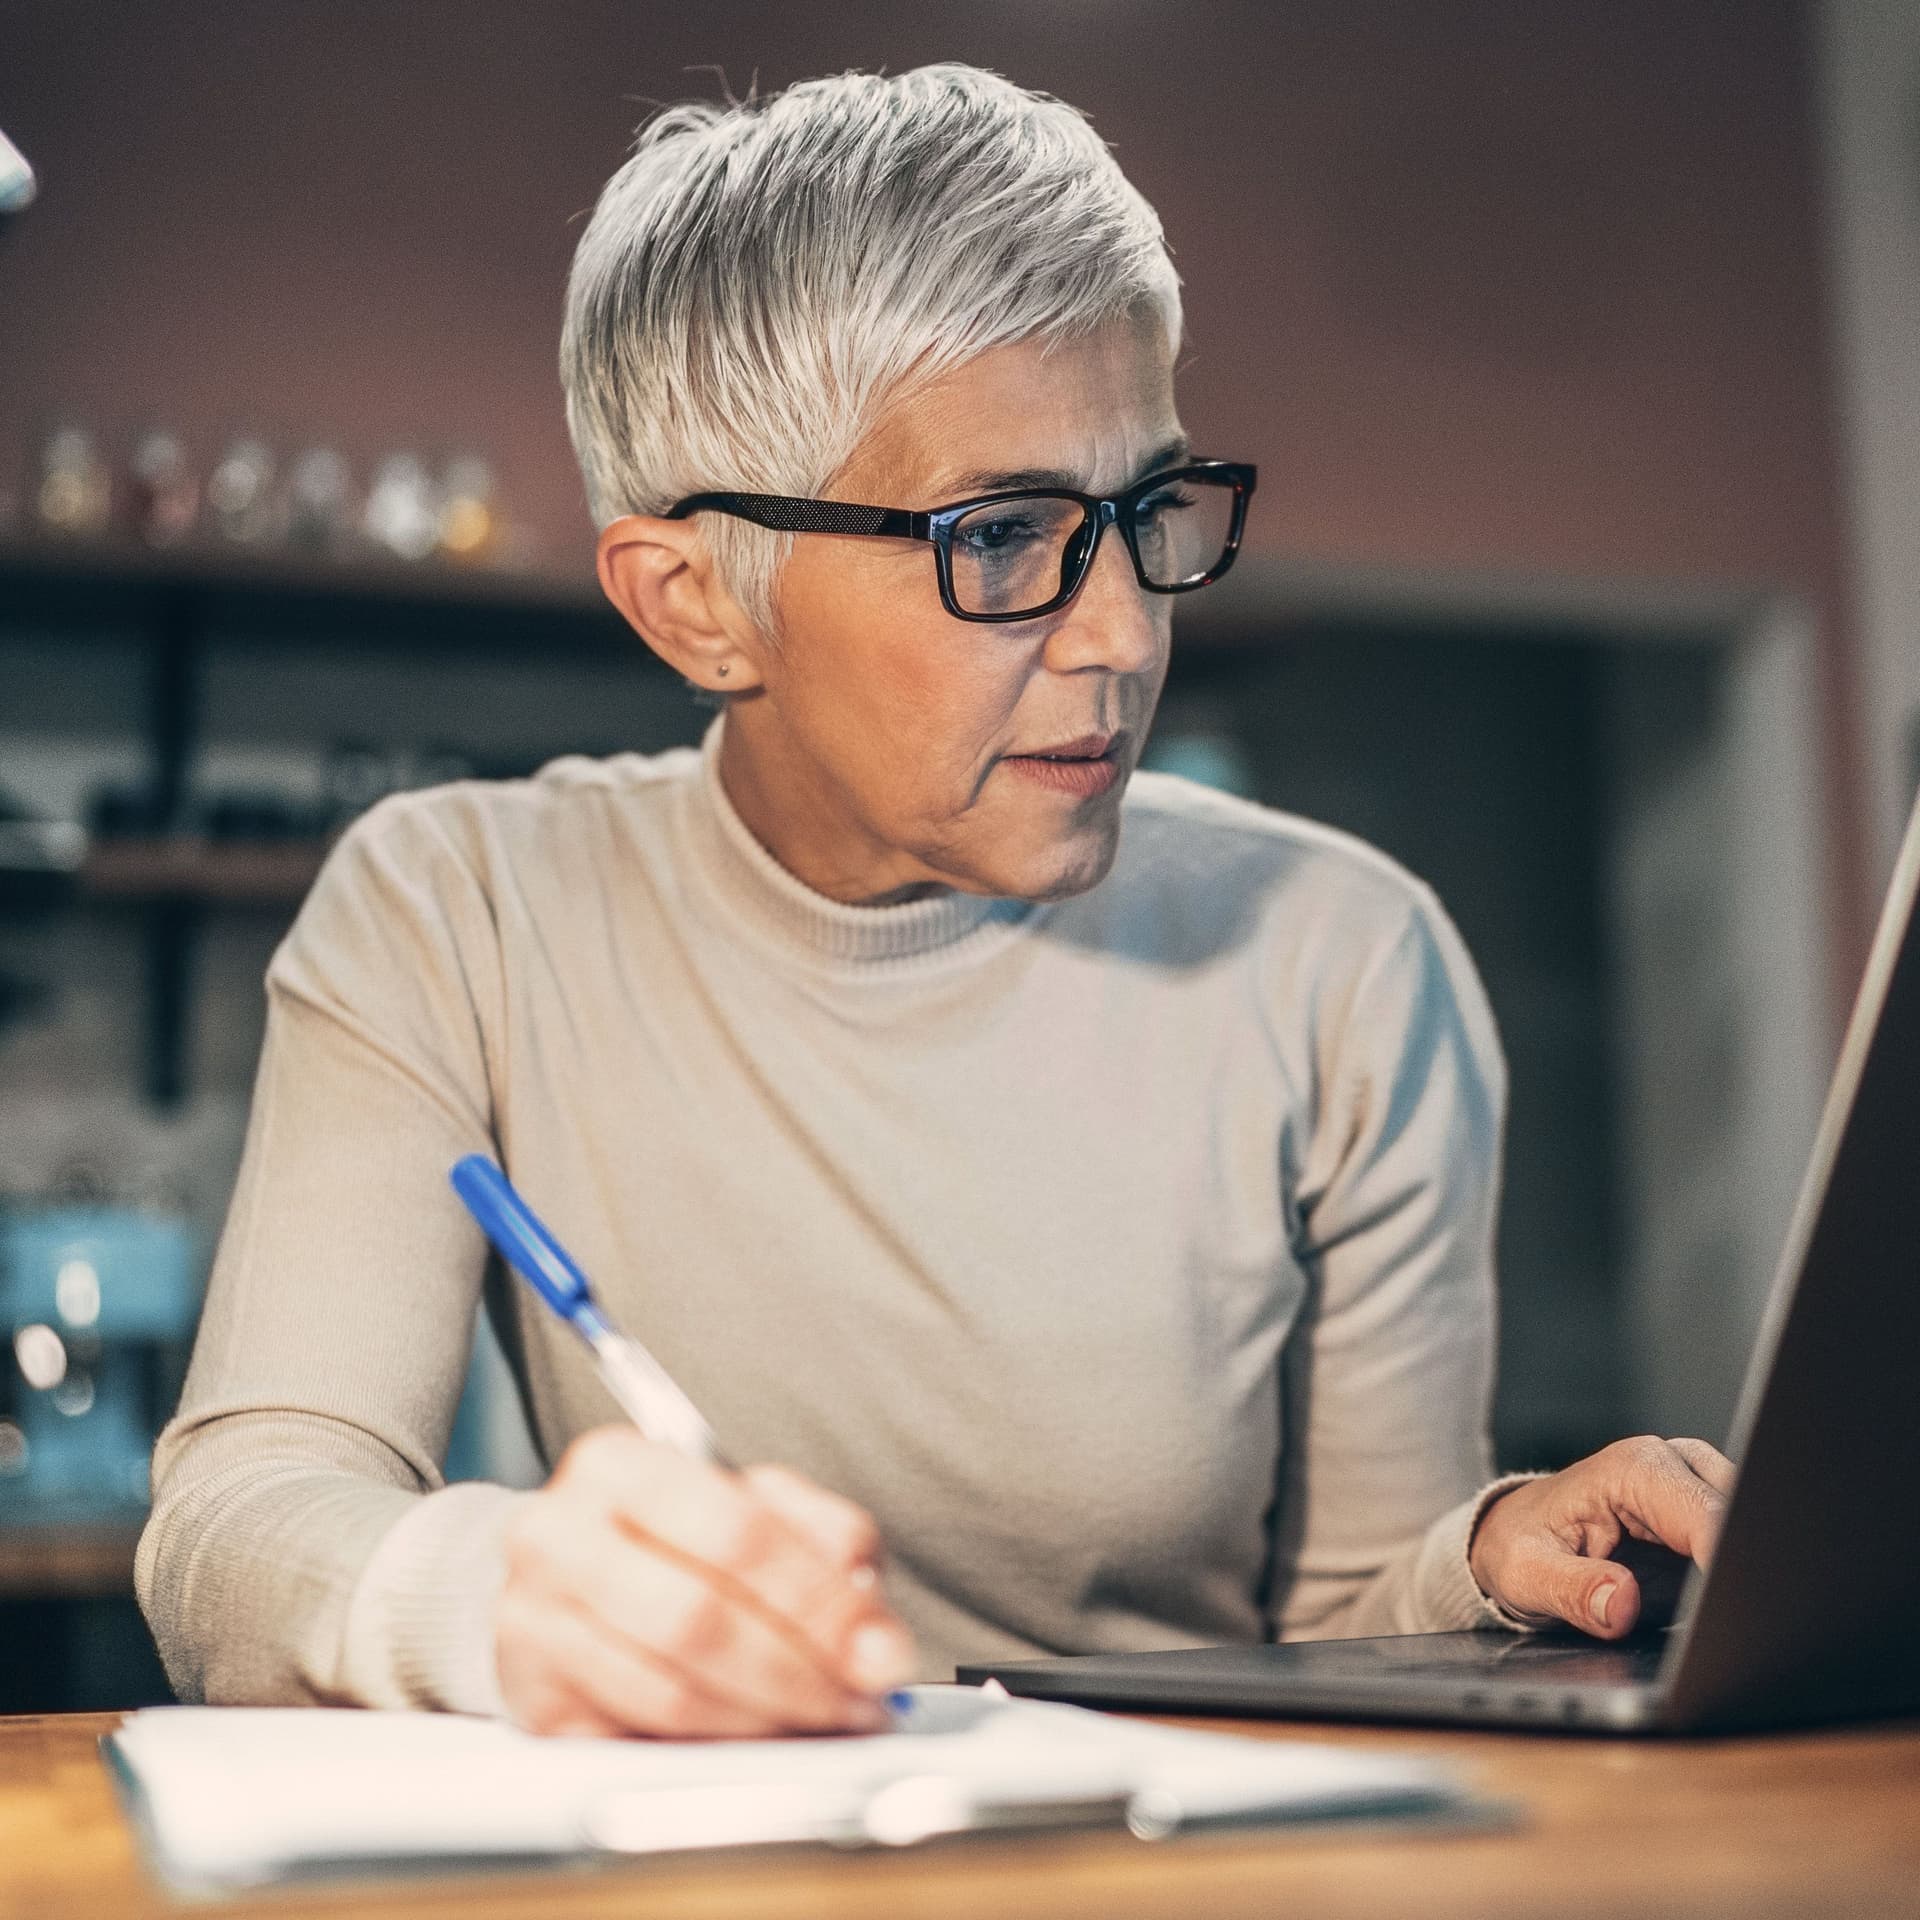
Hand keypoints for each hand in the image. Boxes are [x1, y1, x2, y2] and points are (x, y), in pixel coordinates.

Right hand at [495, 1427, 916, 1737]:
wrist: (566, 1569)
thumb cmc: (673, 1532)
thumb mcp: (754, 1501)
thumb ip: (824, 1541)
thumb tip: (875, 1641)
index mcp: (618, 1464)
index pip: (735, 1533)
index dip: (816, 1601)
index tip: (878, 1651)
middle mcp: (557, 1536)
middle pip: (696, 1619)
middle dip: (796, 1672)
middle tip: (858, 1702)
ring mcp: (533, 1624)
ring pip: (668, 1695)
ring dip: (764, 1723)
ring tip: (822, 1724)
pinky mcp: (535, 1704)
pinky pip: (638, 1746)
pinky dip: (712, 1754)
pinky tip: (759, 1742)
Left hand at [1468, 1435, 1735, 1637]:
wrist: (1517, 1537)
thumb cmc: (1519, 1546)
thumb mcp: (1525, 1573)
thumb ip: (1571, 1589)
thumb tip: (1620, 1601)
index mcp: (1635, 1469)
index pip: (1708, 1517)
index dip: (1727, 1567)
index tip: (1731, 1613)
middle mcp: (1676, 1466)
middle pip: (1746, 1518)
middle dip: (1746, 1569)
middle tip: (1733, 1624)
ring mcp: (1699, 1489)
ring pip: (1757, 1529)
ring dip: (1751, 1572)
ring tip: (1730, 1620)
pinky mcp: (1710, 1520)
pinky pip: (1748, 1547)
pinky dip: (1746, 1577)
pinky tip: (1731, 1612)